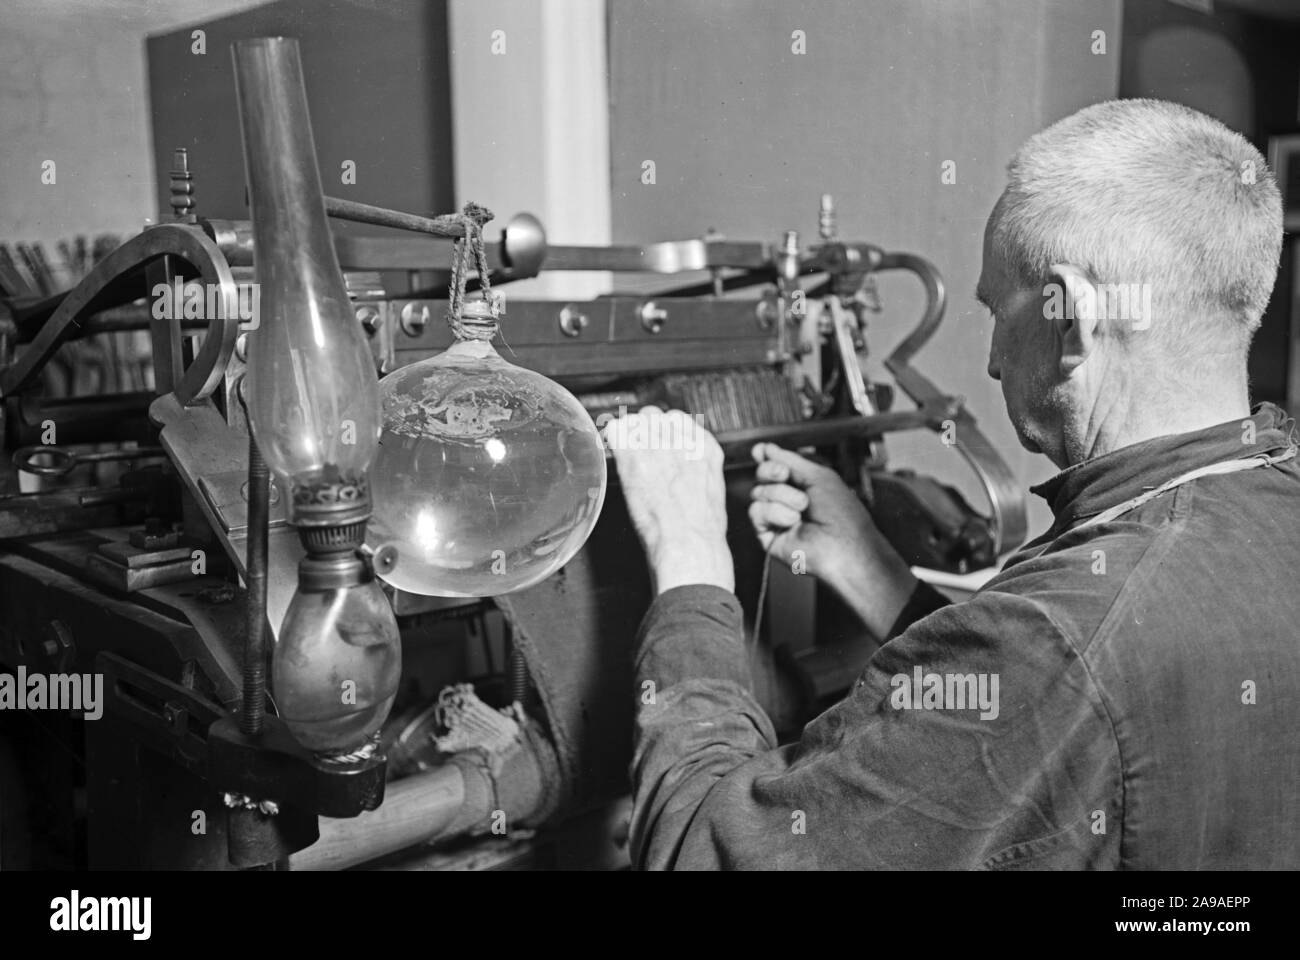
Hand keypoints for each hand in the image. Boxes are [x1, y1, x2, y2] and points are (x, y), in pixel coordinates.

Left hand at [604, 407, 734, 594]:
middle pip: (654, 415)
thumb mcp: (710, 492)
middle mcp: (681, 440)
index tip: (657, 444)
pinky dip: (611, 442)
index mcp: (705, 447)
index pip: (678, 419)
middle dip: (644, 430)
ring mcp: (657, 446)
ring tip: (626, 456)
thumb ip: (695, 471)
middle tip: (638, 451)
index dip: (663, 432)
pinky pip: (614, 432)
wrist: (690, 543)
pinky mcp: (634, 458)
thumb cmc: (702, 530)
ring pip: (633, 421)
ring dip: (627, 436)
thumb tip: (681, 471)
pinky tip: (614, 455)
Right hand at [749, 443, 915, 636]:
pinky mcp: (767, 534)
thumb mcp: (818, 476)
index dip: (766, 457)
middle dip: (771, 471)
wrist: (844, 545)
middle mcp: (787, 500)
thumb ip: (790, 460)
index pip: (775, 465)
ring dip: (782, 495)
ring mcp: (776, 517)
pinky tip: (792, 521)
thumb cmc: (842, 514)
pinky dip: (775, 512)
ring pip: (758, 492)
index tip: (761, 451)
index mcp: (801, 484)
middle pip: (761, 475)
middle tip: (785, 475)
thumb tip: (767, 448)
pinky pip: (756, 511)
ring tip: (802, 507)